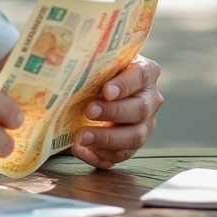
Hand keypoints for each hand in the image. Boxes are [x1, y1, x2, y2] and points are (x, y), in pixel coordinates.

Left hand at [72, 55, 162, 169]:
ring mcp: (145, 125)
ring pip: (135, 136)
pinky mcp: (132, 145)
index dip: (125, 84)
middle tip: (89, 111)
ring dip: (107, 138)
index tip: (105, 91)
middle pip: (140, 109)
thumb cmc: (99, 72)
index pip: (142, 75)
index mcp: (145, 73)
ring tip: (82, 137)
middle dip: (114, 112)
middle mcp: (150, 100)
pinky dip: (99, 155)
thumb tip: (66, 60)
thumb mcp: (99, 62)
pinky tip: (80, 150)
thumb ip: (93, 63)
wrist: (96, 92)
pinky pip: (120, 155)